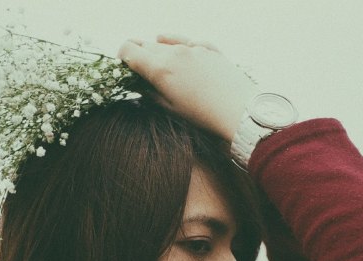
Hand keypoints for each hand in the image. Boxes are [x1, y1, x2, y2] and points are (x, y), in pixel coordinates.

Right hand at [118, 34, 257, 141]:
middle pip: (146, 44)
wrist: (240, 110)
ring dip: (159, 50)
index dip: (122, 57)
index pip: (129, 49)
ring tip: (160, 63)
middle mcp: (174, 52)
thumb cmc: (203, 115)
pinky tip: (180, 51)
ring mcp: (193, 48)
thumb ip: (150, 93)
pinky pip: (188, 41)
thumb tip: (140, 85)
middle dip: (139, 54)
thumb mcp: (170, 108)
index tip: (124, 67)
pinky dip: (180, 45)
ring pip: (167, 41)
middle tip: (140, 69)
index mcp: (159, 67)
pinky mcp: (210, 49)